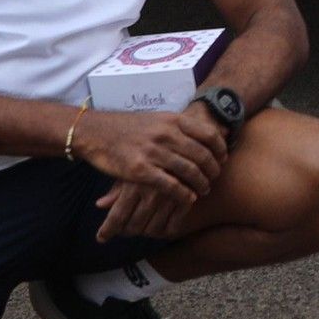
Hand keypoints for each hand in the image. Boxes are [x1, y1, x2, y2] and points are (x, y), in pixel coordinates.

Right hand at [78, 109, 222, 240]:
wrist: (95, 132)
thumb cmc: (128, 127)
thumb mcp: (158, 119)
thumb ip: (180, 127)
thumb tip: (209, 133)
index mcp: (173, 120)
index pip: (209, 135)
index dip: (221, 150)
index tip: (223, 160)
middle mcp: (166, 134)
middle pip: (202, 156)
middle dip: (213, 170)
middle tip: (214, 179)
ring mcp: (153, 152)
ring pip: (189, 172)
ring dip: (201, 184)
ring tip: (203, 190)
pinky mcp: (140, 170)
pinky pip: (171, 185)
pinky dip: (184, 194)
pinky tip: (188, 199)